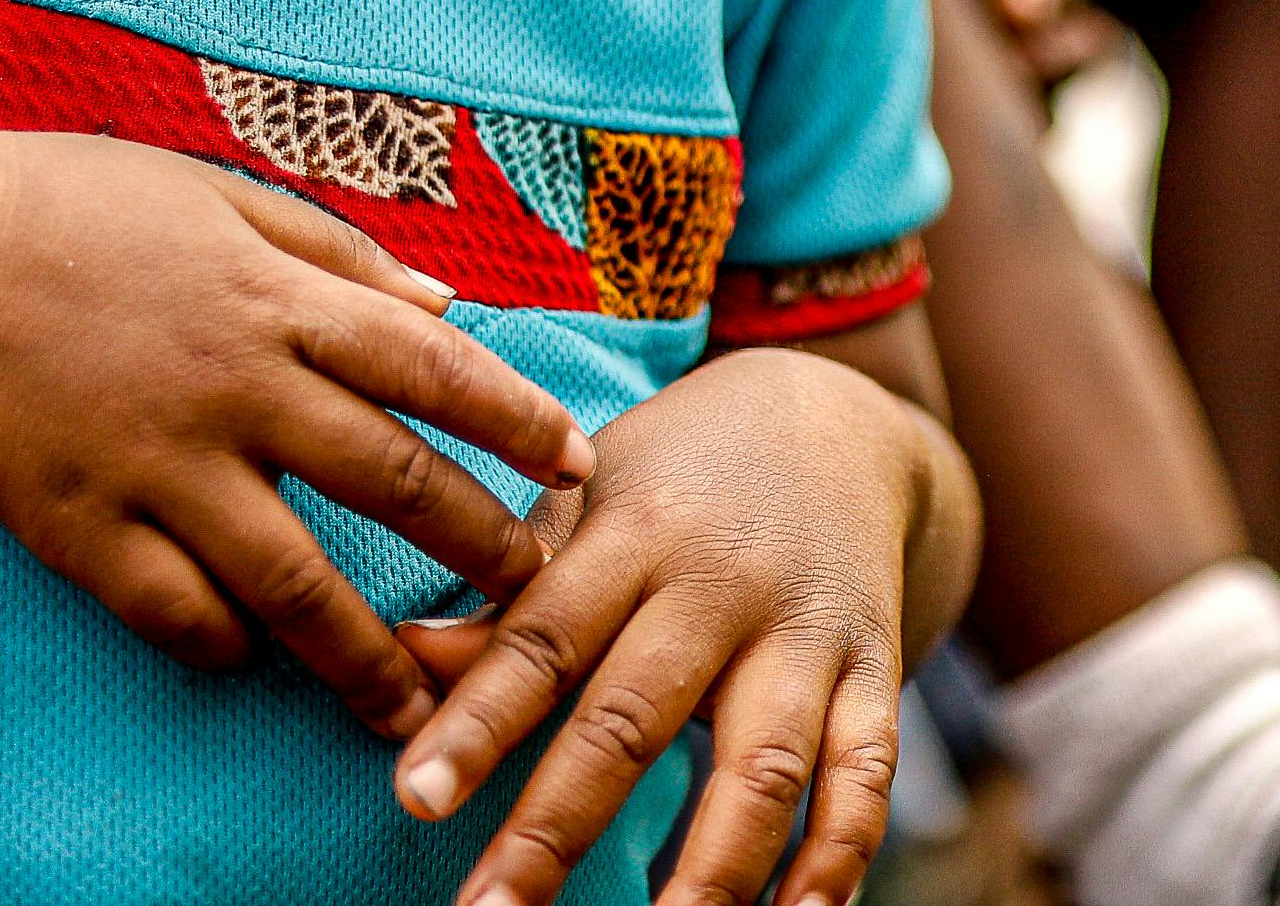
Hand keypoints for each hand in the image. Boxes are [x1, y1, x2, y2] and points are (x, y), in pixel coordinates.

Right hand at [0, 125, 595, 739]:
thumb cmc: (77, 209)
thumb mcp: (225, 199)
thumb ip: (344, 256)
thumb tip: (451, 303)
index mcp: (278, 299)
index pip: (433, 366)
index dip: (516, 420)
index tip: (577, 467)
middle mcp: (235, 385)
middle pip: (389, 479)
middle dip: (478, 545)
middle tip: (535, 597)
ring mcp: (157, 462)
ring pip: (294, 579)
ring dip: (367, 651)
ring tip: (422, 705)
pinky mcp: (78, 524)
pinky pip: (173, 610)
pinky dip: (224, 646)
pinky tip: (257, 661)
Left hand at [391, 344, 963, 905]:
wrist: (841, 419)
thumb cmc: (678, 474)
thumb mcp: (590, 498)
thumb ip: (511, 589)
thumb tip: (405, 661)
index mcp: (637, 531)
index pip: (546, 634)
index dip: (480, 719)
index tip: (416, 797)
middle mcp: (725, 584)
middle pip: (636, 715)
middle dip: (558, 824)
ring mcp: (807, 633)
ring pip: (763, 765)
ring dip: (709, 873)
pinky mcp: (874, 668)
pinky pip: (868, 773)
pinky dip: (838, 854)